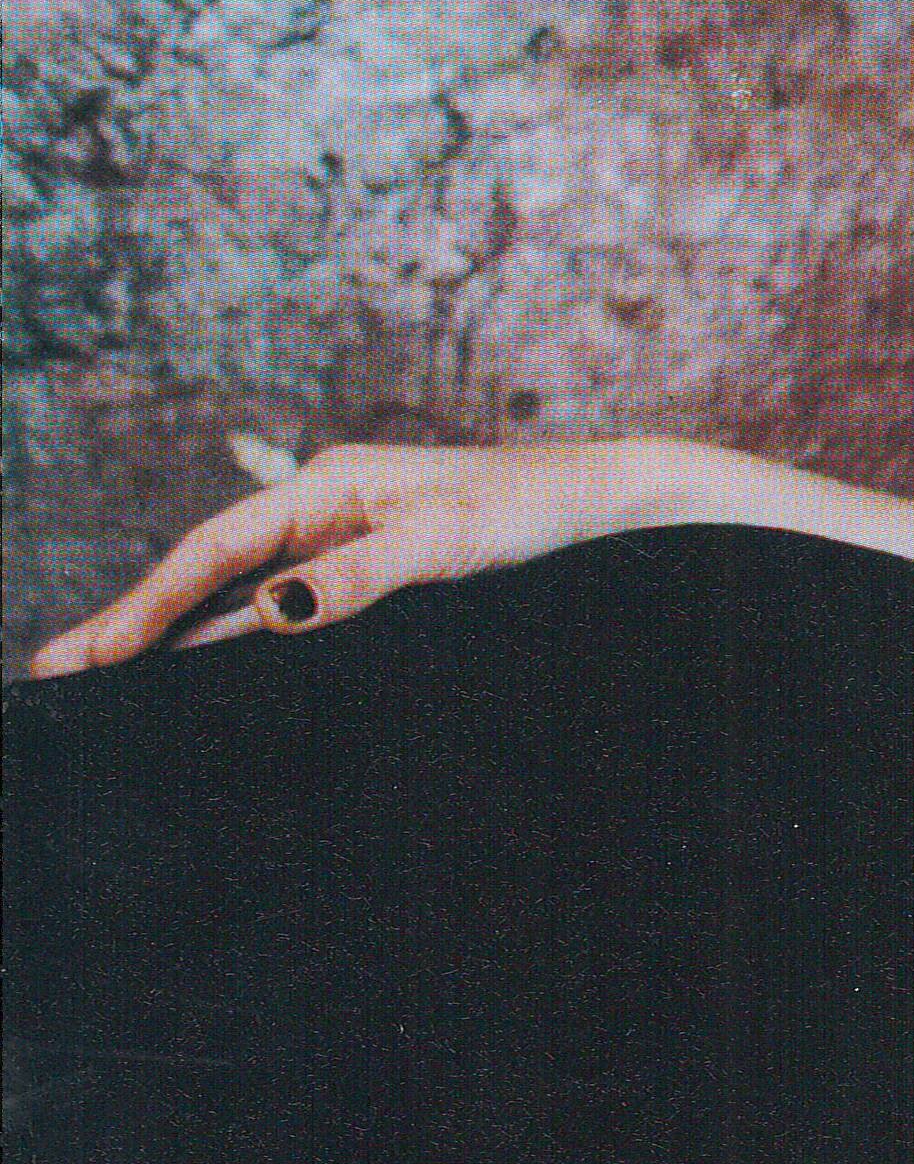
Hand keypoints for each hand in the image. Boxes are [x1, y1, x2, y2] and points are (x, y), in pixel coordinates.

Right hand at [26, 436, 693, 676]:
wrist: (605, 503)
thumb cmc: (532, 511)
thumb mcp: (444, 545)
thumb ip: (357, 579)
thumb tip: (269, 611)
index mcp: (325, 488)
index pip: (210, 554)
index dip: (144, 607)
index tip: (90, 655)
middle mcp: (323, 509)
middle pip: (206, 573)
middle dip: (133, 623)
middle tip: (58, 672)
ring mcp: (346, 540)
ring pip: (239, 593)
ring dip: (175, 635)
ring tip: (106, 675)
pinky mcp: (377, 571)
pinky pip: (286, 607)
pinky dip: (237, 637)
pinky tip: (207, 666)